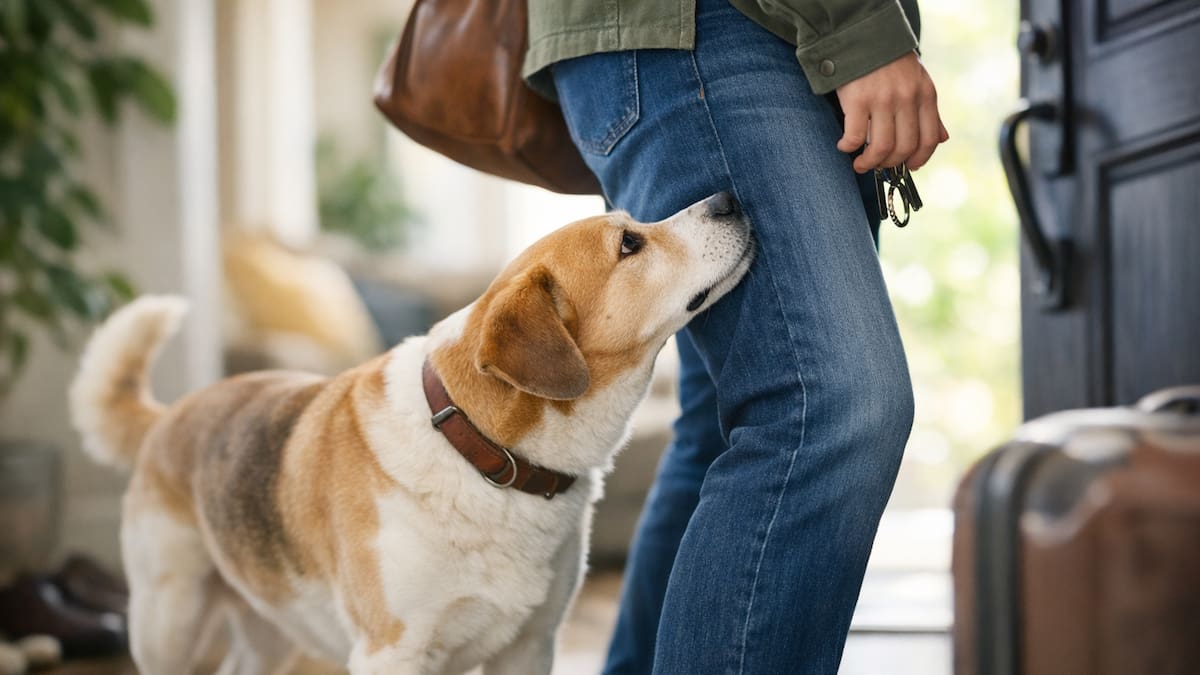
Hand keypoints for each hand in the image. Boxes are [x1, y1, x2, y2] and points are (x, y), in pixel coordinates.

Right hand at [835, 51, 948, 172]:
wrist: (865, 37)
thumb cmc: (891, 64)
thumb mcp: (919, 82)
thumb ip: (930, 112)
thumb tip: (941, 140)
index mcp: (925, 95)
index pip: (928, 139)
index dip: (918, 159)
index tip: (907, 167)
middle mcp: (906, 99)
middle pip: (904, 147)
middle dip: (890, 164)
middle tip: (878, 166)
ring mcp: (882, 100)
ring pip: (881, 147)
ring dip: (869, 162)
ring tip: (860, 164)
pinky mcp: (858, 100)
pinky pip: (855, 136)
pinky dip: (848, 147)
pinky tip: (844, 146)